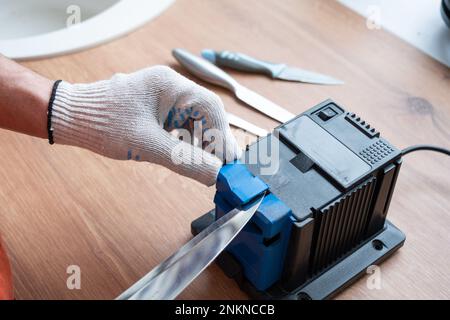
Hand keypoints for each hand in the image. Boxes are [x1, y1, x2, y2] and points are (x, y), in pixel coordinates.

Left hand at [50, 66, 240, 185]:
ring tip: (210, 167)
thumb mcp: (148, 145)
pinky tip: (192, 159)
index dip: (223, 136)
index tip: (229, 162)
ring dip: (204, 145)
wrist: (71, 118)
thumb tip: (216, 175)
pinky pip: (183, 127)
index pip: (211, 108)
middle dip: (215, 142)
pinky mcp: (159, 111)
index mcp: (170, 85)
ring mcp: (165, 99)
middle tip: (225, 168)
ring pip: (196, 122)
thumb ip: (185, 160)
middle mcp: (171, 88)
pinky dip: (190, 144)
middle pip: (207, 115)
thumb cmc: (103, 123)